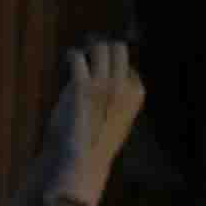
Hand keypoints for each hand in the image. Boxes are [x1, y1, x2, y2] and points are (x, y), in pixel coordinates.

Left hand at [50, 35, 148, 196]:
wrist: (82, 158)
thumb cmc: (97, 142)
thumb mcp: (119, 119)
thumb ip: (119, 100)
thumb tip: (113, 83)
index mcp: (136, 94)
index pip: (130, 67)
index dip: (116, 65)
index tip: (105, 65)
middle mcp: (123, 85)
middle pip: (119, 50)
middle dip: (105, 46)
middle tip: (93, 46)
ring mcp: (103, 83)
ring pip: (100, 48)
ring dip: (90, 47)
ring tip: (82, 51)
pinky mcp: (80, 86)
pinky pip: (78, 58)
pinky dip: (73, 55)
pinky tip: (69, 57)